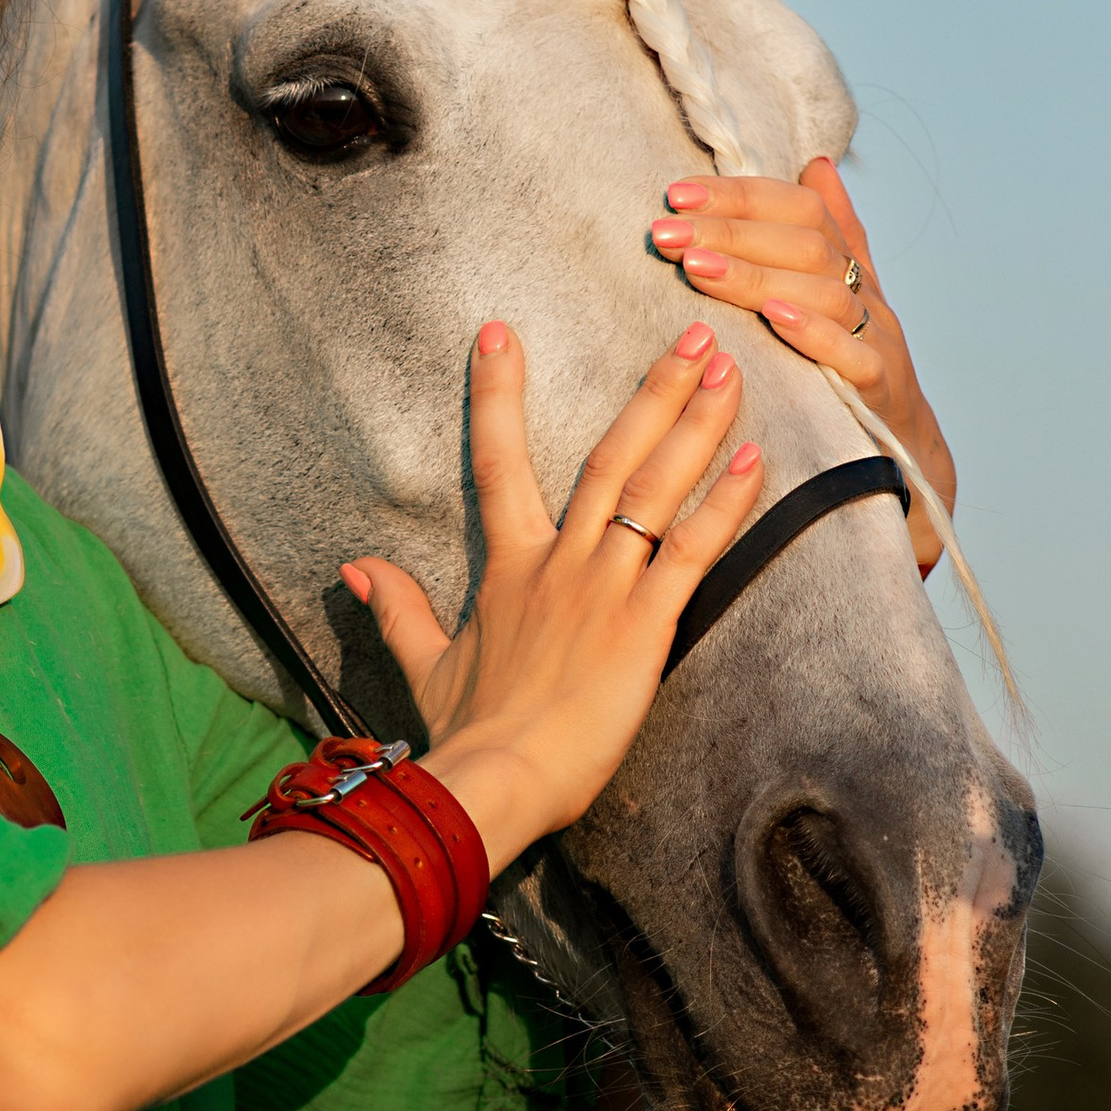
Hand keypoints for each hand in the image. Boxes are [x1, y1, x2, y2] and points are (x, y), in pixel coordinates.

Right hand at [340, 322, 763, 876]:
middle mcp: (559, 561)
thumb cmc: (468, 731)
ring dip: (696, 422)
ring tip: (730, 368)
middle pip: (610, 455)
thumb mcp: (424, 664)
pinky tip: (754, 455)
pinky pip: (691, 548)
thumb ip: (396, 608)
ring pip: (656, 486)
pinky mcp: (644, 623)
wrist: (495, 778)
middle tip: (694, 334)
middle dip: (655, 389)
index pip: (499, 460)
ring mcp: (603, 587)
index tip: (501, 332)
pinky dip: (725, 502)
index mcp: (508, 566)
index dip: (498, 393)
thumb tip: (356, 567)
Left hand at [644, 157, 956, 566]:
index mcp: (847, 264)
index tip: (675, 194)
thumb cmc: (854, 362)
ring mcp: (876, 337)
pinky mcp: (880, 386)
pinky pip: (852, 354)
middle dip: (729, 231)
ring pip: (822, 291)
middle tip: (665, 232)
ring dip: (755, 275)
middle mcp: (864, 292)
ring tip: (696, 268)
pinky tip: (773, 319)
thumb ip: (830, 228)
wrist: (905, 446)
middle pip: (803, 242)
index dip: (739, 195)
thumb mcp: (841, 291)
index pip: (797, 207)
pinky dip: (814, 333)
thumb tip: (816, 162)